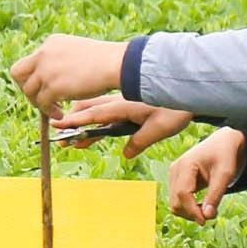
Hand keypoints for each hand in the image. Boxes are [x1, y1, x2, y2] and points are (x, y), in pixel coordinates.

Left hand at [11, 34, 127, 111]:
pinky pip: (42, 104)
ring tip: (55, 110)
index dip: (34, 76)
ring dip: (40, 103)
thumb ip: (62, 59)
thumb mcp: (77, 51)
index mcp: (51, 43)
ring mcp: (47, 70)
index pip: (30, 61)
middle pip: (17, 73)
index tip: (44, 87)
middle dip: (26, 88)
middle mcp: (44, 54)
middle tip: (39, 99)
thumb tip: (56, 76)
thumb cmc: (105, 60)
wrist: (116, 64)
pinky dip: (49, 112)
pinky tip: (61, 114)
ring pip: (29, 91)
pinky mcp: (53, 87)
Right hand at [55, 96, 193, 157]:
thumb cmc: (176, 110)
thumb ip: (140, 141)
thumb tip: (126, 154)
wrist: (189, 93)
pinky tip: (90, 136)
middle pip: (88, 109)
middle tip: (60, 137)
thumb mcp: (159, 129)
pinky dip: (94, 124)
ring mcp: (123, 104)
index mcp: (123, 106)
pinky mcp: (128, 107)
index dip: (74, 121)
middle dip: (72, 122)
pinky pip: (105, 115)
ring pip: (95, 112)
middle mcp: (119, 103)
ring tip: (71, 141)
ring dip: (82, 124)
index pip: (93, 114)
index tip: (57, 125)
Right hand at [166, 128, 244, 221]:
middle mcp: (175, 169)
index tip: (206, 220)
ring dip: (190, 212)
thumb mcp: (225, 174)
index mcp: (185, 164)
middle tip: (212, 215)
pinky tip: (204, 206)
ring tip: (210, 210)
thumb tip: (206, 217)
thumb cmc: (226, 155)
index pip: (182, 194)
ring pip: (175, 203)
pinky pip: (178, 200)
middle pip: (175, 202)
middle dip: (191, 214)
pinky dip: (189, 207)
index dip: (192, 211)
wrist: (224, 142)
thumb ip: (215, 195)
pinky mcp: (178, 180)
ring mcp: (175, 175)